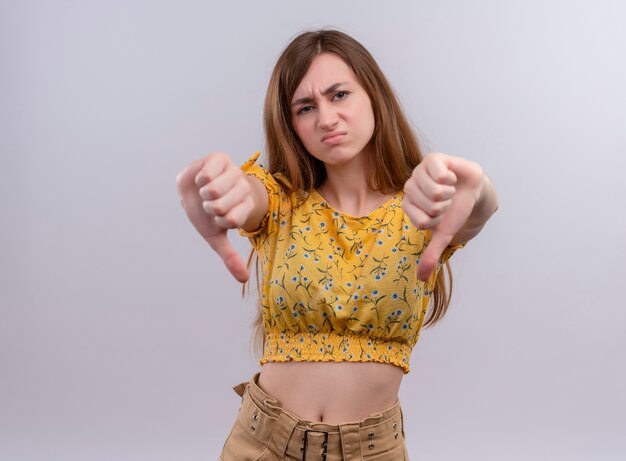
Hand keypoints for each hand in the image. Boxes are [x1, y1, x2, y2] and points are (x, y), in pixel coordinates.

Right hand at [176, 152, 253, 281]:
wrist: (191, 189)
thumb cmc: (205, 214)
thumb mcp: (216, 236)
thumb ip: (230, 257)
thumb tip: (244, 280)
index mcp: (246, 206)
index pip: (233, 220)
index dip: (218, 220)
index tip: (218, 217)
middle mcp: (243, 187)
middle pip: (221, 206)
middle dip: (208, 207)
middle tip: (210, 203)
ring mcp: (233, 171)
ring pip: (214, 190)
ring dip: (202, 193)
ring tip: (205, 191)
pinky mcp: (220, 158)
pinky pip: (208, 173)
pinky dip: (199, 180)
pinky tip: (202, 179)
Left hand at [402, 153, 483, 280]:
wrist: (472, 190)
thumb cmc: (455, 210)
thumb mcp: (443, 234)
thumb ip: (431, 254)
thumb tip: (421, 279)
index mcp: (408, 205)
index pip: (422, 222)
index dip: (438, 221)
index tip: (441, 215)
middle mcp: (410, 188)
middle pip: (429, 207)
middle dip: (445, 207)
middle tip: (447, 201)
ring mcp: (419, 172)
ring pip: (434, 191)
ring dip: (449, 193)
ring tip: (450, 189)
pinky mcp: (432, 159)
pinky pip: (439, 174)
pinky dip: (451, 179)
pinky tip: (451, 176)